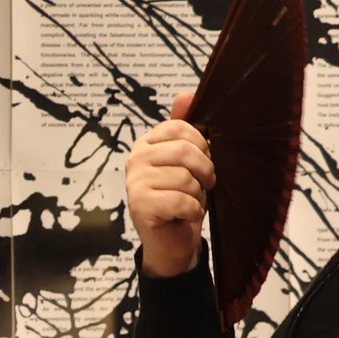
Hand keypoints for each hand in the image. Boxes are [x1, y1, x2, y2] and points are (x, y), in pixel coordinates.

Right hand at [125, 89, 212, 277]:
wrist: (171, 243)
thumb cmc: (180, 199)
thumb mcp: (188, 162)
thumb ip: (185, 129)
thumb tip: (186, 94)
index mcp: (146, 143)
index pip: (180, 128)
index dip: (201, 145)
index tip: (202, 163)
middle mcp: (135, 159)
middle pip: (183, 151)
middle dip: (204, 171)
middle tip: (203, 184)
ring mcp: (134, 183)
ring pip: (185, 178)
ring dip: (198, 194)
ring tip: (189, 202)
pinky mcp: (139, 206)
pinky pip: (182, 200)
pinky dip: (192, 211)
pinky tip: (184, 216)